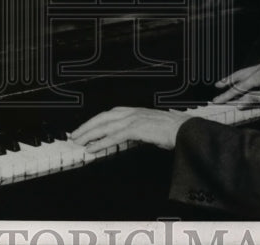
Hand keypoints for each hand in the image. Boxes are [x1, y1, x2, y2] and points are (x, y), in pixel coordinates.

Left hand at [70, 106, 189, 152]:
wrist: (184, 130)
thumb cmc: (171, 130)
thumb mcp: (149, 127)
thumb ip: (136, 130)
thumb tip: (125, 137)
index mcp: (134, 110)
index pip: (108, 114)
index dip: (94, 121)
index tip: (84, 128)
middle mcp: (132, 112)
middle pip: (102, 118)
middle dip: (86, 126)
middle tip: (74, 135)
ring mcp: (134, 119)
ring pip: (105, 126)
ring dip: (89, 134)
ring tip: (78, 142)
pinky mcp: (137, 129)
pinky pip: (114, 137)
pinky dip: (101, 142)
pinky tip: (92, 148)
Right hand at [212, 59, 259, 105]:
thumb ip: (255, 98)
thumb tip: (240, 102)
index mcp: (259, 75)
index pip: (239, 87)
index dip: (228, 95)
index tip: (218, 100)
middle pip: (239, 76)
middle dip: (227, 82)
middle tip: (217, 87)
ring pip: (246, 71)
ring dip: (235, 77)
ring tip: (226, 81)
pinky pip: (253, 69)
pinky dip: (245, 73)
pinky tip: (245, 76)